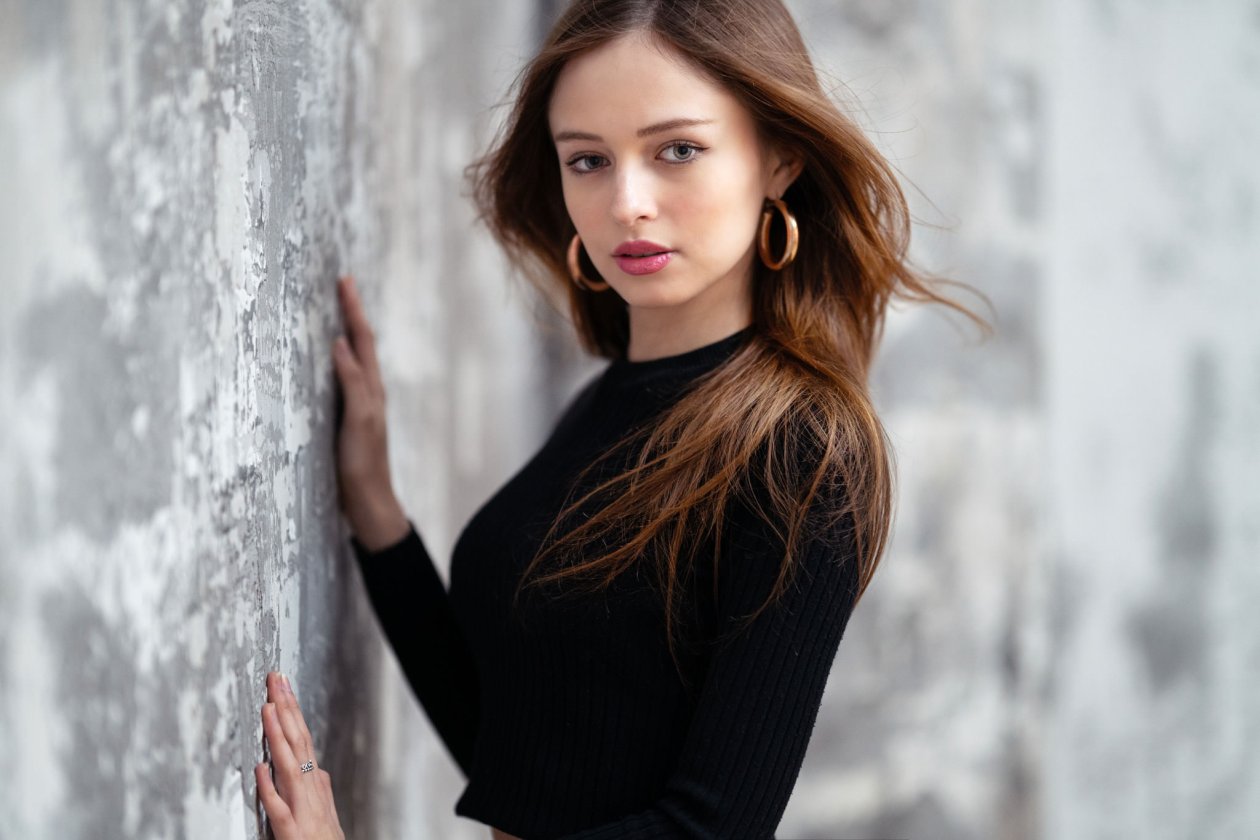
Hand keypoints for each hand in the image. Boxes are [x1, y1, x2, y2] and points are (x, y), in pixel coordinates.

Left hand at [256, 672, 344, 839]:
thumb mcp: (326, 808)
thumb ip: (319, 788)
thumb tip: (317, 768)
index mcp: (314, 782)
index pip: (302, 736)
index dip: (293, 710)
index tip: (283, 686)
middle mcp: (309, 789)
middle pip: (298, 741)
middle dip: (286, 709)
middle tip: (276, 680)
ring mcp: (301, 808)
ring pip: (289, 765)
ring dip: (278, 736)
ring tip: (268, 710)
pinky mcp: (291, 830)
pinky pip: (278, 806)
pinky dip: (270, 787)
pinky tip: (260, 768)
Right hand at [332, 276, 408, 550]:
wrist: (367, 503)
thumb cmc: (363, 465)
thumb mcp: (358, 421)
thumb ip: (352, 383)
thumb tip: (340, 344)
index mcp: (371, 389)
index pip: (362, 340)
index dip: (352, 310)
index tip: (343, 280)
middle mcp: (367, 393)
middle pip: (360, 344)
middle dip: (350, 313)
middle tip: (339, 285)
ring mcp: (357, 406)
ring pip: (352, 360)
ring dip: (344, 333)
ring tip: (333, 310)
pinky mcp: (346, 420)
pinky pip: (340, 380)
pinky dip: (334, 361)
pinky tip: (323, 360)